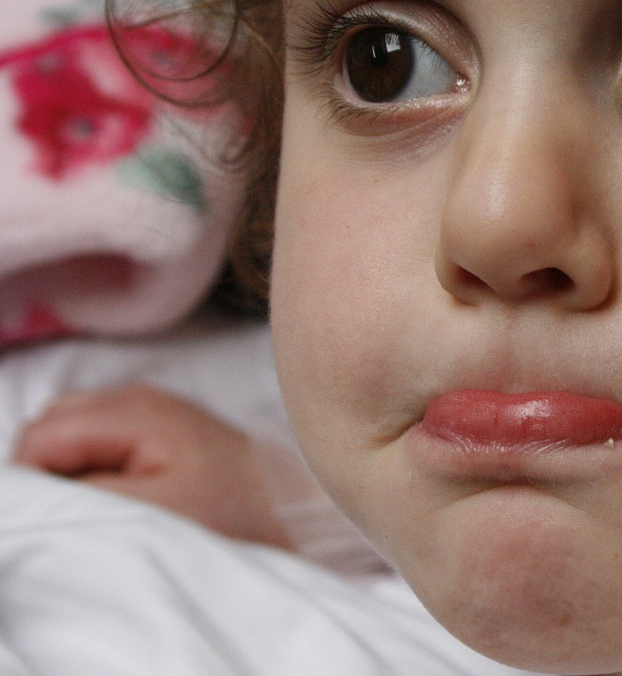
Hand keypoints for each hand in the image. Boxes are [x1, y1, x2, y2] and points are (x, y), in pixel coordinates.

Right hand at [13, 385, 292, 548]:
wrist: (296, 508)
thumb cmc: (231, 514)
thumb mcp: (152, 509)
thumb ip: (84, 489)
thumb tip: (34, 480)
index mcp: (133, 411)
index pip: (41, 434)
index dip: (38, 479)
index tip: (67, 515)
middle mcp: (138, 396)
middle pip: (51, 424)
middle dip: (51, 468)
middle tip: (86, 512)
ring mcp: (150, 407)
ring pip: (72, 428)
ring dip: (73, 466)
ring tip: (110, 504)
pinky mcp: (160, 425)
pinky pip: (100, 436)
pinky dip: (96, 463)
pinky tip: (126, 492)